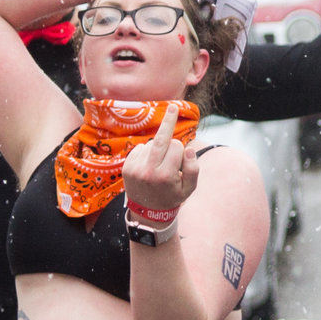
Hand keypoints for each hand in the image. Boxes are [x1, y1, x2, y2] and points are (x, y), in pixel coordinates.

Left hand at [119, 102, 196, 221]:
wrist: (148, 212)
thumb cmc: (172, 197)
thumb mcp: (190, 188)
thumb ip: (193, 168)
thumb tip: (187, 149)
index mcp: (166, 176)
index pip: (177, 147)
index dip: (181, 150)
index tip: (182, 157)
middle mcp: (148, 171)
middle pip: (160, 139)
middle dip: (168, 122)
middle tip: (173, 107)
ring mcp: (135, 169)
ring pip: (151, 144)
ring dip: (158, 149)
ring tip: (158, 167)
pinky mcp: (126, 167)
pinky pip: (140, 148)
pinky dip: (147, 152)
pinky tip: (148, 166)